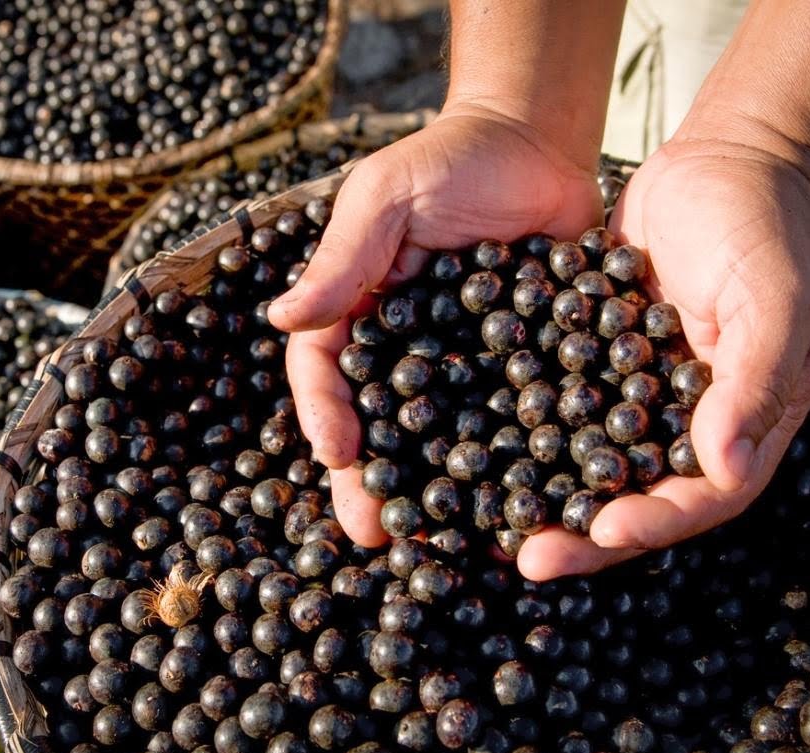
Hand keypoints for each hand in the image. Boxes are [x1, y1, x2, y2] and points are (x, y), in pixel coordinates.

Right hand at [267, 104, 603, 547]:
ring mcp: (465, 367)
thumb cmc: (449, 160)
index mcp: (359, 314)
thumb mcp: (384, 198)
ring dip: (437, 493)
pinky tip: (519, 506)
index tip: (336, 454)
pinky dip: (513, 465)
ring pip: (443, 439)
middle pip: (380, 425)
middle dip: (373, 480)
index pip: (327, 372)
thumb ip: (343, 259)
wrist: (538, 143)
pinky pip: (513, 423)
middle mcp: (405, 352)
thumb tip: (281, 319)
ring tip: (439, 543)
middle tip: (374, 534)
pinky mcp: (524, 370)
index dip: (326, 414)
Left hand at [517, 133, 809, 579]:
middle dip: (577, 531)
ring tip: (485, 519)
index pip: (695, 499)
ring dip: (537, 490)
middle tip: (521, 556)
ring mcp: (628, 392)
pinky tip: (467, 442)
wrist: (718, 162)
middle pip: (627, 494)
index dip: (649, 525)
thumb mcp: (771, 302)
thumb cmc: (763, 227)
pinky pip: (549, 401)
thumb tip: (726, 471)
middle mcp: (677, 422)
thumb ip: (754, 385)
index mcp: (734, 424)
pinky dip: (514, 425)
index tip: (598, 537)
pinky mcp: (586, 357)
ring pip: (579, 458)